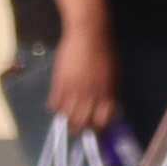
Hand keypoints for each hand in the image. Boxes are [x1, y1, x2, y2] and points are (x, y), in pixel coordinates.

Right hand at [47, 14, 118, 137]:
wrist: (89, 35)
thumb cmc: (104, 52)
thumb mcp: (112, 75)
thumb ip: (108, 92)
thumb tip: (106, 108)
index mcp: (107, 92)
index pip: (103, 119)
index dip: (99, 128)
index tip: (96, 130)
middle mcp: (91, 94)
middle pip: (83, 121)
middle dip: (80, 128)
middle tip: (77, 130)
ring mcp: (74, 89)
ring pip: (67, 115)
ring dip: (66, 120)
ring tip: (66, 120)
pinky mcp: (59, 83)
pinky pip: (54, 103)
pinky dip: (55, 107)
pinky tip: (56, 106)